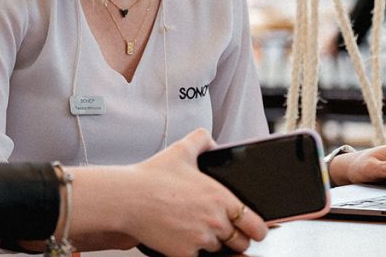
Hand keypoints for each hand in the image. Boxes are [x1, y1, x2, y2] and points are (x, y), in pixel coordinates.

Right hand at [70, 129, 267, 256]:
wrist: (127, 198)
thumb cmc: (153, 176)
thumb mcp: (182, 149)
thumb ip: (203, 140)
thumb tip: (214, 144)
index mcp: (221, 197)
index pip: (256, 225)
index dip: (258, 229)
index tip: (256, 230)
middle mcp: (215, 221)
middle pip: (240, 242)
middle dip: (235, 237)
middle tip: (224, 229)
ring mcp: (200, 239)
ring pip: (218, 250)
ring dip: (212, 243)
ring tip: (196, 228)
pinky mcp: (183, 254)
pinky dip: (194, 251)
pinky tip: (184, 238)